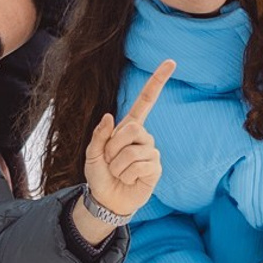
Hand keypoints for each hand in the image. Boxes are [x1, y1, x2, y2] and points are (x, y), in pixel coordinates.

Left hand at [82, 59, 174, 217]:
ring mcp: (151, 151)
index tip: (171, 62)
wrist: (107, 200)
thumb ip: (99, 135)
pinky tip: (129, 179)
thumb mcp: (92, 154)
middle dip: (113, 147)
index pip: (146, 100)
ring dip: (118, 165)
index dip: (158, 81)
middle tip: (109, 160)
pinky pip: (140, 165)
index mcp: (128, 127)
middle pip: (132, 128)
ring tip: (118, 172)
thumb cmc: (100, 175)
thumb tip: (110, 116)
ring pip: (132, 151)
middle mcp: (143, 136)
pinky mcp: (155, 167)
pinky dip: (127, 174)